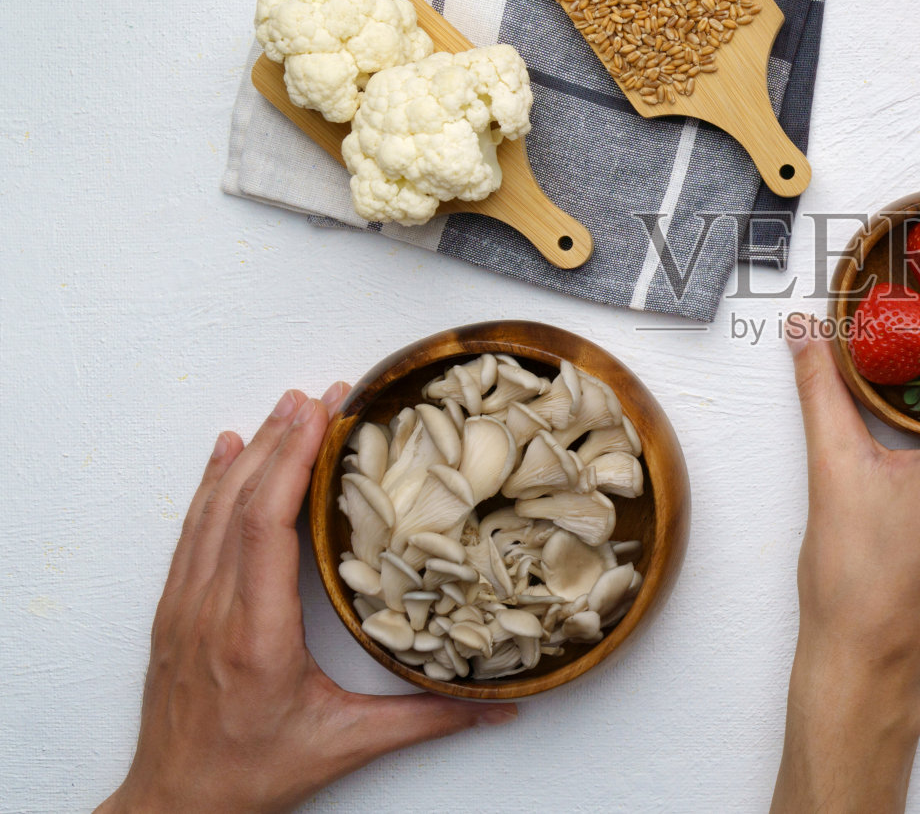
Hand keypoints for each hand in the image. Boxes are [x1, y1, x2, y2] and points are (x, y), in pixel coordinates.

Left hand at [99, 386, 515, 813]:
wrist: (175, 806)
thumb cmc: (251, 775)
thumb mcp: (345, 745)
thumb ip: (426, 719)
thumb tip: (499, 706)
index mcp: (254, 635)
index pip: (266, 528)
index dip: (291, 464)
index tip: (320, 417)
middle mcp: (211, 610)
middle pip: (239, 503)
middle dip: (282, 440)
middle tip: (322, 394)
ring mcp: (184, 606)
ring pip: (211, 510)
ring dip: (250, 452)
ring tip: (285, 407)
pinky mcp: (174, 610)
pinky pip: (190, 530)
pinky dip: (210, 483)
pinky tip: (226, 451)